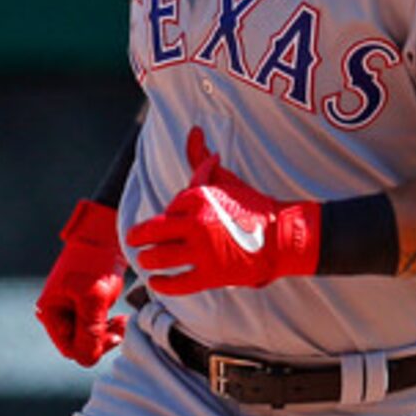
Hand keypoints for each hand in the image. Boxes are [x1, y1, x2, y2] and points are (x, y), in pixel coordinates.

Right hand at [35, 200, 128, 365]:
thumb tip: (86, 360)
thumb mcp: (93, 296)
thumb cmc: (94, 261)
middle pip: (79, 345)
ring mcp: (70, 309)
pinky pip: (94, 326)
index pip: (70, 348)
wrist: (104, 234)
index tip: (114, 334)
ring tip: (122, 320)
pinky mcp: (83, 304)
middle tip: (121, 326)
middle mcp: (57, 313)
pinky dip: (108, 325)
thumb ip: (89, 330)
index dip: (92, 347)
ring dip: (107, 333)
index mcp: (50, 312)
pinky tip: (119, 316)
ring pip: (89, 337)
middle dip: (101, 340)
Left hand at [125, 128, 319, 295]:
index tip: (174, 221)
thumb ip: (201, 159)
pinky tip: (156, 282)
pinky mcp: (211, 275)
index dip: (169, 215)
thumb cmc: (253, 207)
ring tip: (145, 262)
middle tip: (133, 240)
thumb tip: (194, 131)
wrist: (283, 237)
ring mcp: (202, 251)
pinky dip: (162, 284)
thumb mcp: (224, 179)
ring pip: (159, 258)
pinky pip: (176, 283)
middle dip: (138, 237)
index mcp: (198, 197)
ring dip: (147, 261)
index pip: (169, 207)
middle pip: (151, 232)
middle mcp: (196, 223)